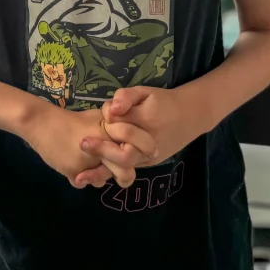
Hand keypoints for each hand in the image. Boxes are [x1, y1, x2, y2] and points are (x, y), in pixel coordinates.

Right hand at [22, 105, 156, 188]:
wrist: (42, 123)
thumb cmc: (71, 121)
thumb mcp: (96, 119)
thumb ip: (113, 132)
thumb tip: (133, 145)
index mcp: (110, 133)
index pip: (135, 149)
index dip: (143, 153)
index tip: (147, 155)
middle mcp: (103, 149)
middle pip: (125, 173)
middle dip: (124, 177)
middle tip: (122, 177)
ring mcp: (88, 163)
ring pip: (103, 180)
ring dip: (99, 177)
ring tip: (93, 169)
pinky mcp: (74, 173)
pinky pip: (84, 183)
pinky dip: (81, 177)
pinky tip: (75, 166)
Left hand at [76, 85, 213, 186]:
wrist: (190, 117)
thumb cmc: (163, 101)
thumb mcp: (145, 92)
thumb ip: (126, 97)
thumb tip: (111, 110)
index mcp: (146, 122)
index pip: (119, 124)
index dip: (108, 118)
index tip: (104, 114)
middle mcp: (147, 144)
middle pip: (122, 154)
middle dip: (102, 149)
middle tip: (83, 143)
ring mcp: (148, 157)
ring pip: (123, 169)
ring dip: (101, 171)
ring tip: (79, 176)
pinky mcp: (147, 163)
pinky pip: (126, 171)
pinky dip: (109, 174)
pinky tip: (89, 177)